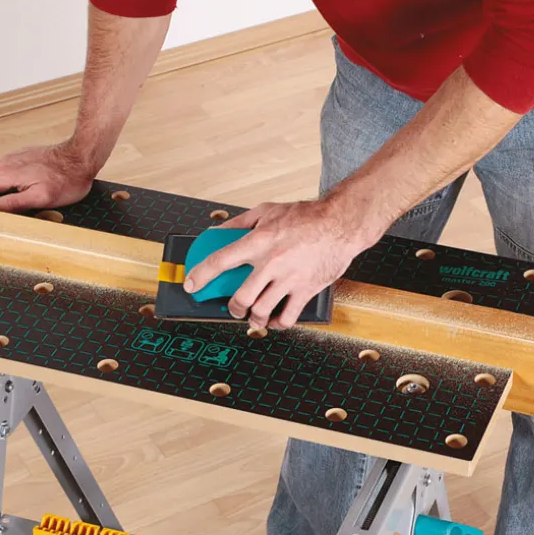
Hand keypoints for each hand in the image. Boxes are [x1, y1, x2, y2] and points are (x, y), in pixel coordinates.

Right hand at [0, 142, 98, 211]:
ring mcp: (11, 158)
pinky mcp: (19, 158)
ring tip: (26, 201)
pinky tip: (30, 189)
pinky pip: (7, 174)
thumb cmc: (65, 181)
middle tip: (15, 212)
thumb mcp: (40, 198)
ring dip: (4, 194)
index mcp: (3, 173)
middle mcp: (2, 163)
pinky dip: (13, 185)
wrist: (79, 158)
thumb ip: (11, 204)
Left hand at [183, 198, 379, 329]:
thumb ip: (238, 223)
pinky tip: (275, 320)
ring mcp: (289, 279)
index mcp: (259, 241)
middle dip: (232, 308)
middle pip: (241, 297)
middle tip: (233, 307)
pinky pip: (287, 317)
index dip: (201, 276)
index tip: (191, 285)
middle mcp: (272, 262)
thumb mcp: (267, 210)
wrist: (341, 223)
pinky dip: (277, 324)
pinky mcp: (306, 290)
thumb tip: (216, 234)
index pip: (220, 261)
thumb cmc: (306, 217)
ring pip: (261, 311)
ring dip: (253, 319)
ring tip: (253, 316)